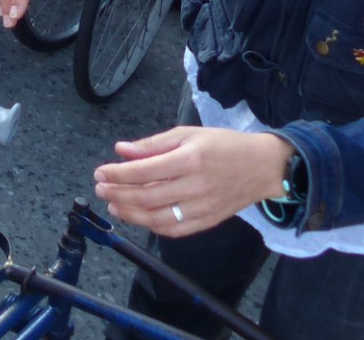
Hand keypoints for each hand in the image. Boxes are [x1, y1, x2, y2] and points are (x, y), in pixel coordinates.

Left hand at [93, 127, 292, 237]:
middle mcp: (194, 186)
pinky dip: (152, 226)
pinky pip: (174, 230)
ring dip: (129, 213)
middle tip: (100, 188)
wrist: (263, 167)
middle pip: (146, 197)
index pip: (143, 171)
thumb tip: (121, 150)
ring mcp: (202, 208)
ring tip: (113, 204)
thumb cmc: (224, 145)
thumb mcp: (188, 134)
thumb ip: (153, 145)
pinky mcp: (207, 221)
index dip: (117, 174)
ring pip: (157, 218)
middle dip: (117, 193)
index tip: (100, 172)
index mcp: (189, 159)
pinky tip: (139, 217)